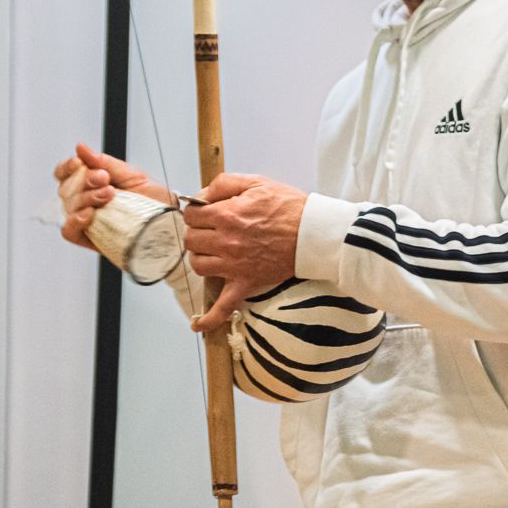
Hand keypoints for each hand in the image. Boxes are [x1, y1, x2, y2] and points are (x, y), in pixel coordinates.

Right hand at [54, 143, 170, 248]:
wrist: (167, 221)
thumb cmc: (150, 199)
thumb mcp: (131, 175)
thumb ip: (104, 162)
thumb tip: (81, 148)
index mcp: (90, 183)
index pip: (65, 173)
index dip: (66, 167)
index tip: (78, 163)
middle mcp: (84, 200)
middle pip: (66, 189)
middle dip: (85, 180)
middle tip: (105, 179)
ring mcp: (85, 220)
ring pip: (69, 207)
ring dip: (87, 197)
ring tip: (110, 194)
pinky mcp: (89, 238)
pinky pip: (69, 231)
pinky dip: (76, 221)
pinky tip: (90, 213)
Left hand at [180, 173, 306, 330]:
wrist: (316, 233)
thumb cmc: (290, 207)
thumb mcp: (258, 182)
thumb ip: (225, 183)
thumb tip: (201, 194)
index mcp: (227, 215)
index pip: (192, 215)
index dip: (197, 212)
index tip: (208, 213)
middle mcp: (225, 241)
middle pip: (191, 240)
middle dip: (199, 232)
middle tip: (213, 230)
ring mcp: (234, 265)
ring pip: (199, 265)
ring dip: (202, 258)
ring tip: (213, 253)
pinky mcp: (246, 283)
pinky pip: (224, 306)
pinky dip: (209, 318)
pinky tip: (198, 325)